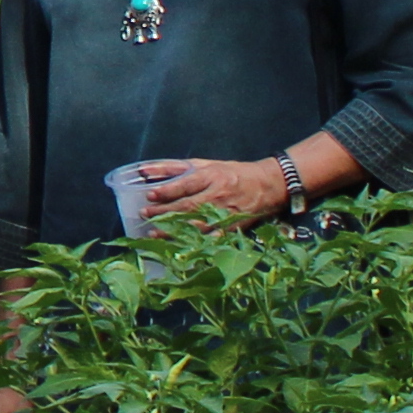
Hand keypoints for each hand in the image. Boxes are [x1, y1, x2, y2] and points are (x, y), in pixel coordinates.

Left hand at [128, 155, 290, 229]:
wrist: (269, 185)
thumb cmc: (232, 173)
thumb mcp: (204, 164)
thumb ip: (173, 167)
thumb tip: (143, 171)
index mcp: (212, 176)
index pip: (186, 184)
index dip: (167, 191)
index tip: (150, 196)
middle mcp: (218, 195)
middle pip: (188, 206)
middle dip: (165, 212)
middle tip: (145, 215)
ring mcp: (226, 214)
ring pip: (197, 225)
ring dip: (174, 231)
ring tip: (154, 234)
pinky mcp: (232, 229)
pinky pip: (211, 239)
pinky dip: (195, 244)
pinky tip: (179, 247)